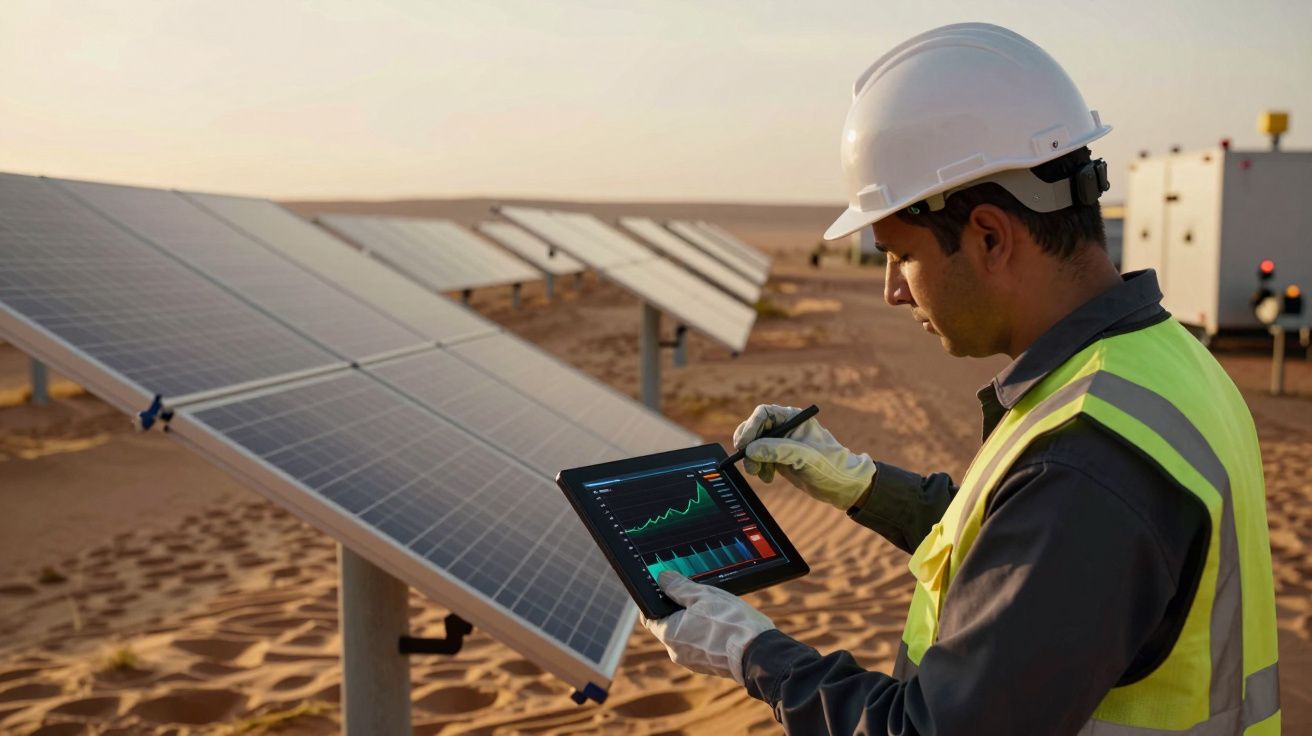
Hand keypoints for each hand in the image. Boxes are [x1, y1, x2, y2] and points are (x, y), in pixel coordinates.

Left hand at [641, 571, 774, 683]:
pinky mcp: (709, 666)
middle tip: (697, 596)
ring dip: (696, 623)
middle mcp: (676, 652)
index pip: (650, 617)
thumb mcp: (703, 595)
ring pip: (687, 636)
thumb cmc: (729, 622)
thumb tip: (662, 578)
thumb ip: (678, 587)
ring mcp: (693, 662)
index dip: (656, 602)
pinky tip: (723, 625)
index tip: (665, 590)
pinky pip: (702, 646)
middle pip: (670, 626)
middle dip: (680, 610)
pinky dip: (707, 635)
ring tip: (715, 610)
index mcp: (669, 634)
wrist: (758, 653)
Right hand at [732, 404, 875, 509]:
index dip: (750, 426)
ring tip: (759, 474)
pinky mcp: (780, 458)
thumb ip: (777, 450)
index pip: (764, 414)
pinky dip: (759, 468)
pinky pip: (760, 459)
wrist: (843, 485)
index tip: (742, 444)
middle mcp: (785, 427)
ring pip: (755, 445)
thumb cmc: (830, 466)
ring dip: (752, 460)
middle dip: (748, 446)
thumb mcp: (804, 456)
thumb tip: (750, 450)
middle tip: (747, 462)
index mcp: (793, 418)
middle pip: (755, 429)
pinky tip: (768, 478)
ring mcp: (782, 443)